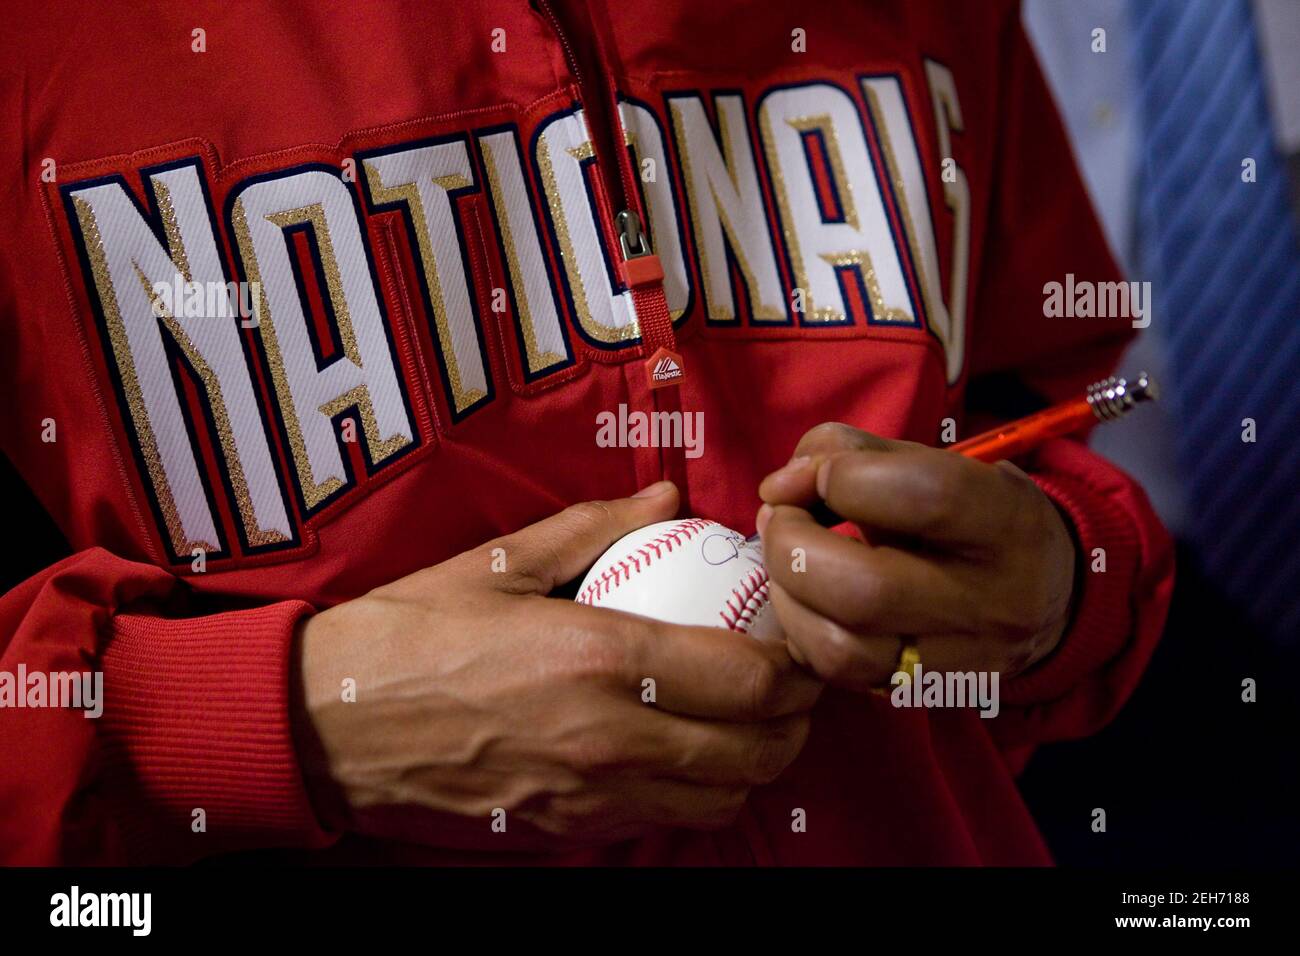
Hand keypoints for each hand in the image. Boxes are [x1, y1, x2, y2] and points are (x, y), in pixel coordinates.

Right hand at [291, 481, 820, 850]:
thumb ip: (596, 527)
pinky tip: (681, 752)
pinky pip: (663, 821)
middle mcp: (609, 737)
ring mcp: (589, 794)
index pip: (749, 679)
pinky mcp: (566, 829)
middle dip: (795, 721)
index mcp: (599, 658)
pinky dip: (696, 792)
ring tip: (748, 721)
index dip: (798, 666)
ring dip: (755, 764)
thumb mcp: (500, 562)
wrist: (328, 726)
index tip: (799, 640)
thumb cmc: (408, 635)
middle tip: (792, 682)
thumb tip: (667, 499)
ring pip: (720, 799)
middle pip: (756, 752)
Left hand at [755, 423, 1078, 692]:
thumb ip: (854, 453)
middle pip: (867, 591)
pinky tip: (808, 602)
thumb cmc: (974, 512)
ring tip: (787, 563)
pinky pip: (838, 676)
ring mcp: (959, 661)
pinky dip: (803, 633)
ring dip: (788, 598)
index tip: (806, 477)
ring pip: (842, 649)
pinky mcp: (923, 694)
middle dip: (793, 547)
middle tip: (779, 521)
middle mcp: (993, 601)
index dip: (841, 479)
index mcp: (1007, 522)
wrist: (1047, 594)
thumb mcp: (935, 462)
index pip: (925, 497)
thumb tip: (781, 486)